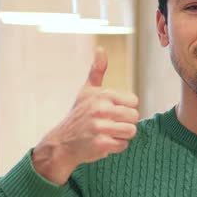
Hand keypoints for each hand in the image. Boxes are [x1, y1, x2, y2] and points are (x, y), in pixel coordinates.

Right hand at [32, 47, 138, 184]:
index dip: (125, 108)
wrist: (62, 143)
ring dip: (121, 135)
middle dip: (124, 122)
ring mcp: (100, 127)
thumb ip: (97, 71)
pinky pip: (123, 145)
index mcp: (102, 95)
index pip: (134, 101)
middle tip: (109, 124)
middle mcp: (101, 109)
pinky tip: (103, 143)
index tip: (111, 112)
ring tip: (107, 133)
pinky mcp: (101, 144)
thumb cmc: (79, 115)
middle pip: (134, 117)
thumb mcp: (86, 91)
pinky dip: (115, 147)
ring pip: (131, 131)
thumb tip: (101, 49)